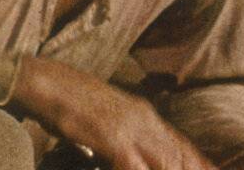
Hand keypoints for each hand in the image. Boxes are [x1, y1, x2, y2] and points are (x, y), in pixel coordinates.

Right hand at [11, 56, 215, 169]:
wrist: (45, 83)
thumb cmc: (68, 103)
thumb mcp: (102, 120)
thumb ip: (119, 139)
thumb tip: (124, 157)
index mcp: (143, 114)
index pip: (180, 145)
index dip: (198, 163)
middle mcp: (144, 118)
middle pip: (180, 154)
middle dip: (196, 169)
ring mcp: (130, 127)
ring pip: (167, 161)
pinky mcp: (114, 137)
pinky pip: (135, 168)